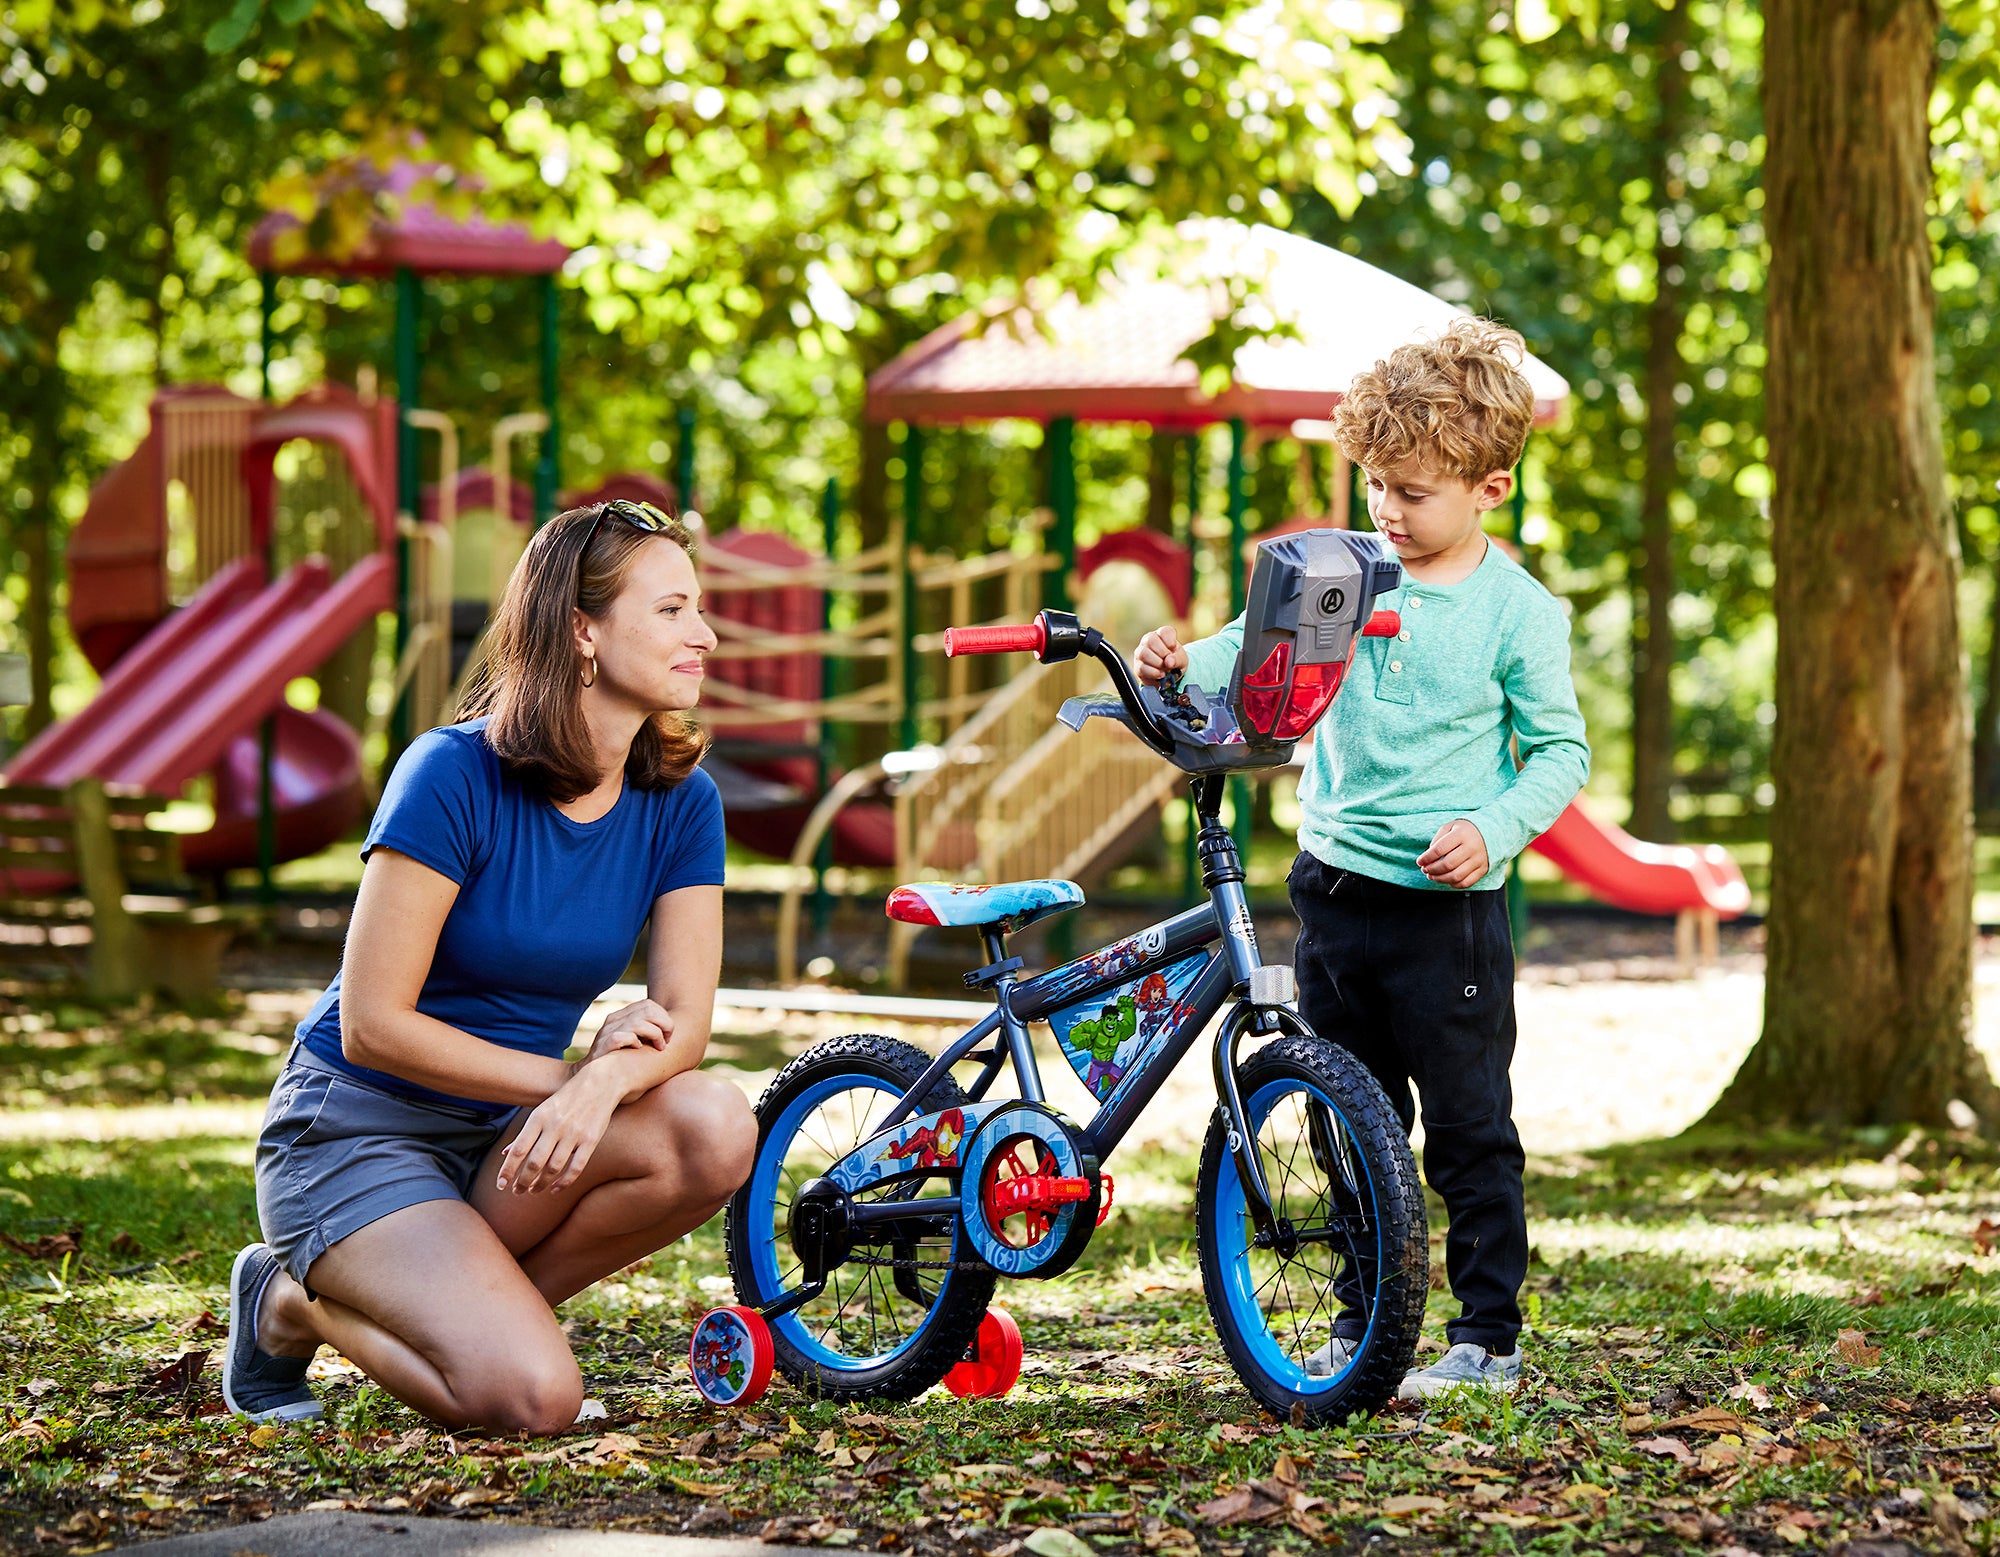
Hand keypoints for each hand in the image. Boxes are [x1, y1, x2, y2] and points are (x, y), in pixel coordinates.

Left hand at [496, 1063, 623, 1194]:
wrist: (600, 1083)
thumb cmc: (566, 1099)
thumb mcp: (542, 1111)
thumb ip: (525, 1133)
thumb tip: (505, 1153)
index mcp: (539, 1117)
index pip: (518, 1150)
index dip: (507, 1170)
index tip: (500, 1185)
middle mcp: (555, 1126)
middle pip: (534, 1162)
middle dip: (523, 1181)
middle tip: (517, 1192)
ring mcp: (574, 1133)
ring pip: (554, 1168)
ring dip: (540, 1184)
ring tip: (533, 1191)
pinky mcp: (591, 1140)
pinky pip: (576, 1167)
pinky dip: (564, 1182)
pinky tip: (554, 1189)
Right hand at [583, 998, 672, 1063]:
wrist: (592, 1077)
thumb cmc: (618, 1060)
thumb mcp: (631, 1039)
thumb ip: (644, 1030)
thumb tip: (670, 1028)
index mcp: (621, 1016)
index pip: (648, 1004)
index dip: (664, 1017)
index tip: (668, 1034)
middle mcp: (614, 1020)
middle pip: (648, 1010)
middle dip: (664, 1024)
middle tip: (666, 1041)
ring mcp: (607, 1032)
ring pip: (638, 1022)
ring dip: (655, 1034)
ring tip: (659, 1047)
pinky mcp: (603, 1046)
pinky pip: (623, 1037)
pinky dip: (635, 1042)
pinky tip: (639, 1050)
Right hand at [1135, 625, 1187, 685]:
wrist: (1168, 676)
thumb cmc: (1174, 662)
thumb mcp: (1181, 660)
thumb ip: (1177, 659)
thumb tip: (1168, 662)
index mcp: (1161, 635)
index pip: (1164, 631)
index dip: (1170, 641)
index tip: (1174, 649)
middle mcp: (1148, 640)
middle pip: (1151, 641)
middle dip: (1163, 653)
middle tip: (1169, 661)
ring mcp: (1140, 653)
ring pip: (1144, 654)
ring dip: (1158, 663)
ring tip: (1165, 669)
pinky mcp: (1137, 666)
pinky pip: (1142, 667)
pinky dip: (1154, 673)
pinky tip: (1161, 674)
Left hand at [1418, 819, 1489, 887]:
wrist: (1490, 832)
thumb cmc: (1464, 831)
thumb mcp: (1450, 827)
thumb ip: (1437, 840)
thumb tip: (1428, 857)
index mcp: (1461, 834)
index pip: (1439, 849)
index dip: (1426, 858)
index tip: (1419, 861)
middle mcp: (1472, 848)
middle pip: (1447, 864)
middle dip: (1432, 869)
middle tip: (1425, 869)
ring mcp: (1478, 860)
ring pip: (1456, 876)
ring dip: (1440, 879)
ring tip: (1432, 876)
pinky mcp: (1483, 869)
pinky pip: (1466, 883)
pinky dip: (1453, 884)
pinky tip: (1446, 879)